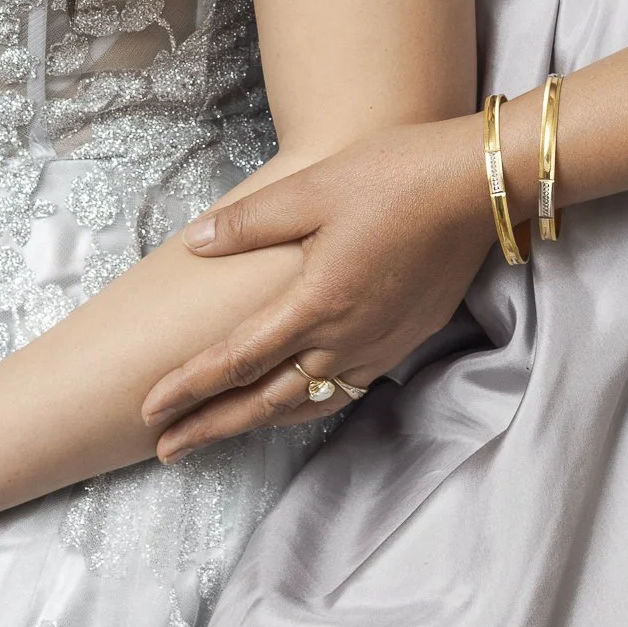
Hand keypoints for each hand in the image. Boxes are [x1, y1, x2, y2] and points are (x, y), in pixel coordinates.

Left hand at [142, 116, 491, 457]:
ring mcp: (379, 345)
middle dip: (211, 427)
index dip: (188, 388)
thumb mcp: (311, 188)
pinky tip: (296, 398)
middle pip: (264, 401)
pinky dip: (307, 404)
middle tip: (167, 449)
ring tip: (221, 432)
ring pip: (307, 403)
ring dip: (258, 422)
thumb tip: (194, 243)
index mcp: (314, 303)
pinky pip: (345, 389)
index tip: (149, 411)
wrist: (478, 187)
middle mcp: (345, 338)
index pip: (235, 361)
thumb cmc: (393, 177)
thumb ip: (249, 222)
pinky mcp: (406, 339)